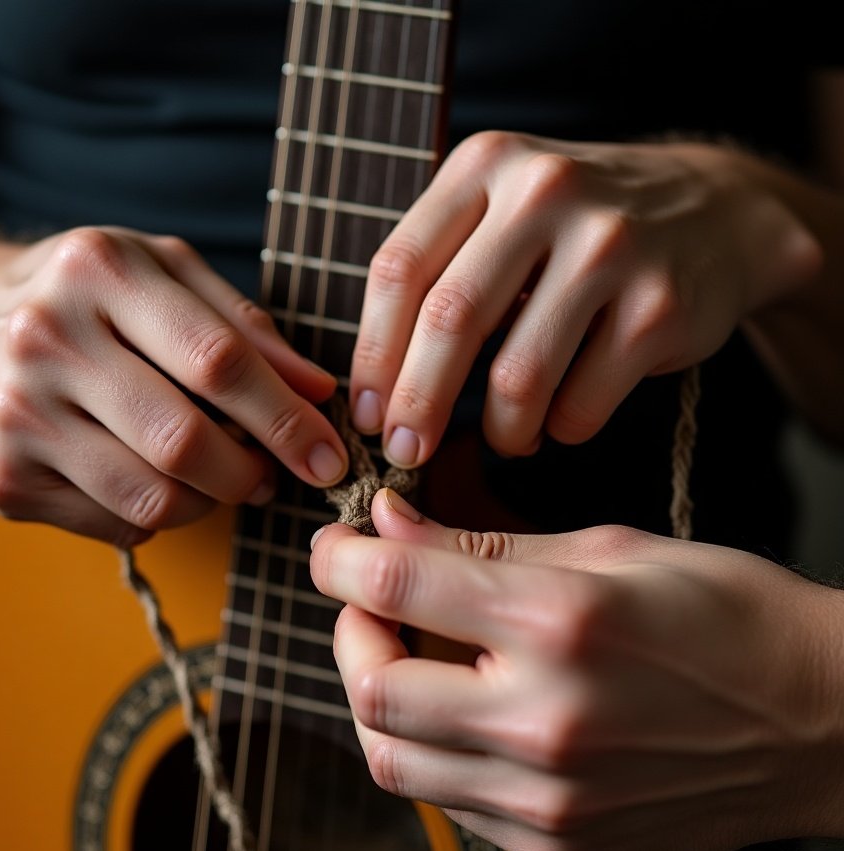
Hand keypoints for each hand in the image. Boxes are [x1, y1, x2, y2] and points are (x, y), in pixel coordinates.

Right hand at [0, 227, 347, 544]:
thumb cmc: (86, 298)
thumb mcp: (163, 276)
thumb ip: (245, 327)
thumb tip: (319, 392)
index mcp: (96, 270)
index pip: (217, 360)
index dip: (286, 419)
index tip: (329, 457)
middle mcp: (44, 339)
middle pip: (183, 441)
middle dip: (251, 474)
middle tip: (272, 477)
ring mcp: (14, 415)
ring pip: (152, 499)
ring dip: (209, 503)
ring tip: (220, 479)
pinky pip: (114, 525)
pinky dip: (156, 516)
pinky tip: (150, 479)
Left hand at [309, 488, 843, 850]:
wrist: (821, 722)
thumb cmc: (726, 614)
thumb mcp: (607, 549)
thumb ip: (481, 545)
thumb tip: (388, 527)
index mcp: (560, 623)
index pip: (394, 587)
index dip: (337, 559)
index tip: (334, 548)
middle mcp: (546, 722)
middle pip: (371, 691)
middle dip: (348, 636)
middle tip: (369, 606)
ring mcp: (551, 800)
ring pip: (394, 762)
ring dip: (379, 700)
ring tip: (411, 658)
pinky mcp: (558, 847)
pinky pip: (449, 803)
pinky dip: (433, 751)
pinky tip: (465, 712)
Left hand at [349, 132, 818, 463]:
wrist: (717, 211)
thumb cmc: (575, 230)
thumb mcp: (501, 212)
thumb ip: (437, 271)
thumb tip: (374, 394)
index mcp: (486, 166)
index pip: (399, 269)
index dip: (373, 356)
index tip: (365, 414)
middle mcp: (546, 192)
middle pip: (451, 320)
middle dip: (417, 404)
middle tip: (405, 452)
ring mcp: (611, 246)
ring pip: (519, 375)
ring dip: (500, 430)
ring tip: (506, 437)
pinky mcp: (660, 306)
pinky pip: (581, 404)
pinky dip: (559, 431)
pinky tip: (559, 421)